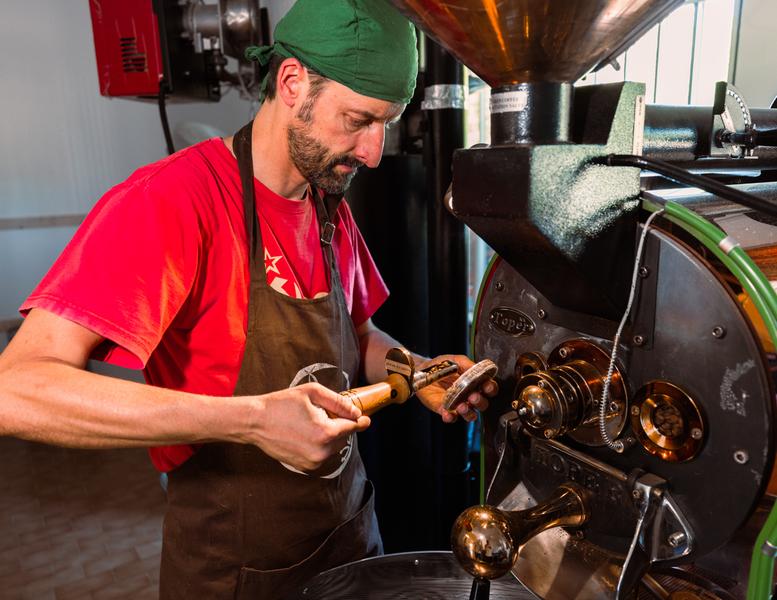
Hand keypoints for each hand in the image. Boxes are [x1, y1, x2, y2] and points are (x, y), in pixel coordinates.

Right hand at [249, 383, 369, 471]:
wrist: (255, 422)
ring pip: (332, 447)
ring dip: (329, 436)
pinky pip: (321, 455)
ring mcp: (313, 463)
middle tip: (323, 413)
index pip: (352, 427)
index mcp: (326, 432)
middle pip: (343, 437)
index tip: (365, 419)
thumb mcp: (312, 393)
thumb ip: (338, 402)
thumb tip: (356, 413)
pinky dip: (319, 445)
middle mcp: (322, 452)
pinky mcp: (304, 467)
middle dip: (338, 425)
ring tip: (310, 423)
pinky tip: (304, 433)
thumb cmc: (282, 404)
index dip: (360, 421)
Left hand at [416, 354, 497, 422]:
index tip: (487, 386)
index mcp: (474, 383)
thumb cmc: (441, 365)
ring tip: (462, 407)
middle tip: (473, 396)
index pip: (489, 388)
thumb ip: (468, 364)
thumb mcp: (456, 360)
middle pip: (482, 404)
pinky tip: (448, 414)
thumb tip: (478, 369)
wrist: (422, 370)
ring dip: (468, 413)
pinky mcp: (444, 409)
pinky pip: (451, 418)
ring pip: (470, 415)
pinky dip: (450, 417)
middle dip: (480, 402)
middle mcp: (468, 396)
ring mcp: (457, 404)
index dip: (491, 389)